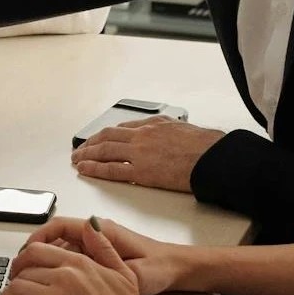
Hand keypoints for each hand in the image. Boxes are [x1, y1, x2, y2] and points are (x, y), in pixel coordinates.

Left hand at [0, 218, 161, 294]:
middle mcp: (65, 276)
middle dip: (14, 278)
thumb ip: (103, 248)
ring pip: (16, 287)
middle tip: (13, 287)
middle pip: (24, 269)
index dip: (23, 259)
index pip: (37, 250)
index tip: (20, 268)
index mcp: (79, 263)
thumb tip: (90, 224)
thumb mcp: (123, 274)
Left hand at [70, 117, 224, 192]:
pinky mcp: (142, 171)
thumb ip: (168, 130)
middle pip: (108, 136)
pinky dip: (95, 169)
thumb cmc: (207, 146)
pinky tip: (85, 170)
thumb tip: (167, 136)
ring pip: (105, 150)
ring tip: (77, 160)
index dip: (106, 134)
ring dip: (87, 155)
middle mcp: (143, 134)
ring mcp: (140, 152)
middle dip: (91, 143)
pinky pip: (112, 169)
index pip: (122, 128)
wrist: (215, 158)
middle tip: (80, 149)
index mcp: (154, 123)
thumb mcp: (184, 129)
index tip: (97, 139)